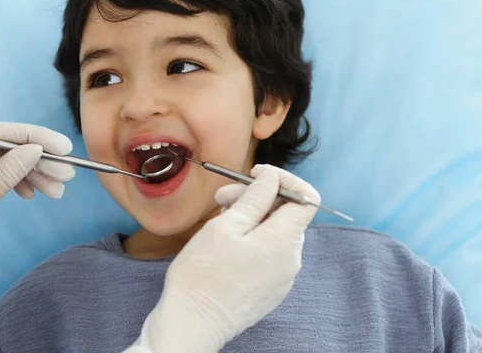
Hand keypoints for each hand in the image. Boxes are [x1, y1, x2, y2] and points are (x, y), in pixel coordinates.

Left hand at [0, 122, 75, 276]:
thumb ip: (6, 174)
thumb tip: (35, 149)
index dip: (34, 136)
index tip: (63, 148)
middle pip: (5, 148)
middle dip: (38, 159)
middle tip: (66, 174)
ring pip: (5, 163)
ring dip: (33, 173)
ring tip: (57, 190)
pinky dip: (19, 183)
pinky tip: (33, 193)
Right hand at [128, 164, 319, 352]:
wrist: (192, 323)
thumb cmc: (202, 274)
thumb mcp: (226, 226)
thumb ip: (255, 198)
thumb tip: (272, 177)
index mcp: (283, 241)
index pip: (307, 198)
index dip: (285, 180)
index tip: (258, 175)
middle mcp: (291, 260)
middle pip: (287, 214)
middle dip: (258, 198)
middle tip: (222, 198)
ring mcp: (282, 278)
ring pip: (275, 233)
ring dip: (251, 219)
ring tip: (220, 220)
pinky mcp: (271, 289)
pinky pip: (270, 254)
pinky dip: (253, 240)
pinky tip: (225, 243)